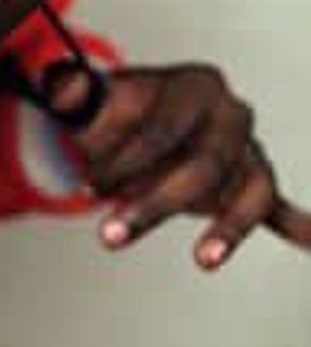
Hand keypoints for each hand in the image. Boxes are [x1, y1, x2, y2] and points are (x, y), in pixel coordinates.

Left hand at [43, 61, 310, 267]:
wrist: (142, 119)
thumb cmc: (120, 112)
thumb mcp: (94, 99)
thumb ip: (74, 93)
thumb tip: (60, 89)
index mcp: (195, 85)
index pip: (163, 128)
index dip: (122, 161)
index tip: (84, 189)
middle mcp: (232, 115)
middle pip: (204, 164)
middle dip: (155, 204)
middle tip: (109, 236)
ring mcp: (248, 150)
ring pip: (249, 190)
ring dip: (225, 229)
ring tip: (204, 261)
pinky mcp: (251, 183)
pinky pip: (275, 205)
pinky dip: (295, 224)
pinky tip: (309, 240)